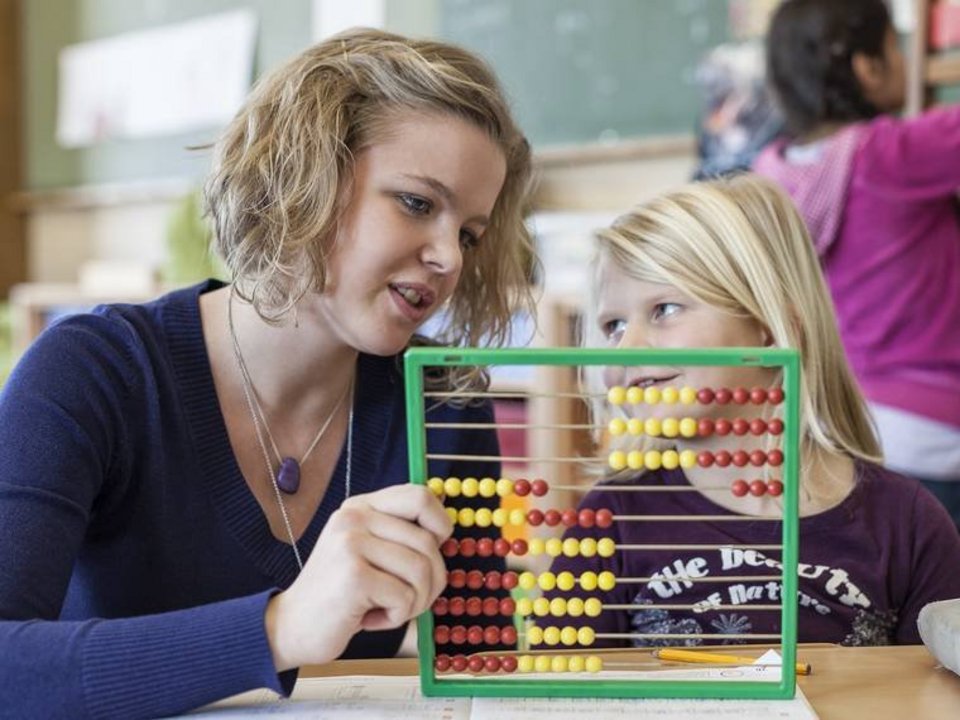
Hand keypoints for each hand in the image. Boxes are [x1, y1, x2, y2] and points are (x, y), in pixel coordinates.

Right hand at [265, 484, 451, 670]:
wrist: (292, 627)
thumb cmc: (341, 595)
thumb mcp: (367, 552)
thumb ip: (399, 535)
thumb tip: (448, 530)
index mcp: (361, 507)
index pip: (420, 496)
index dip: (441, 523)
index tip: (435, 549)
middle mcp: (354, 517)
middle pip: (428, 541)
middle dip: (432, 580)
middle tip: (409, 600)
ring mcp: (351, 543)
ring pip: (422, 571)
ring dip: (414, 603)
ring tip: (387, 610)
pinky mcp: (353, 575)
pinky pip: (405, 598)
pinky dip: (396, 617)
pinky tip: (370, 619)